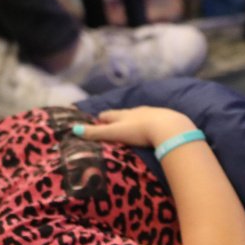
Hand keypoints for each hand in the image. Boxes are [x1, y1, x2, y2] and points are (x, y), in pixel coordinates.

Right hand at [76, 107, 193, 148]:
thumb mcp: (115, 133)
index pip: (108, 114)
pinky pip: (156, 120)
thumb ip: (97, 133)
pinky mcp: (167, 119)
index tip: (98, 121)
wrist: (169, 128)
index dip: (102, 118)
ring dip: (136, 121)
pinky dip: (152, 124)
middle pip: (124, 114)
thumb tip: (74, 130)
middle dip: (118, 119)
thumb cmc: (139, 130)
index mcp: (123, 114)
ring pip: (141, 115)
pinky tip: (154, 130)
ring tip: (133, 127)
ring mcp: (153, 113)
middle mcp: (137, 111)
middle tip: (114, 125)